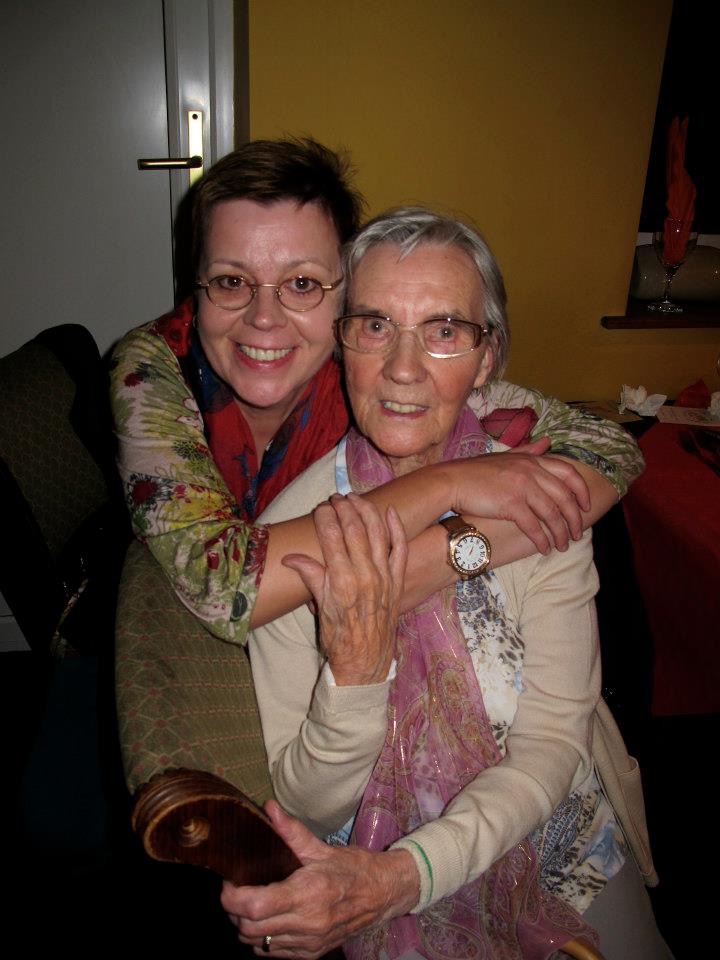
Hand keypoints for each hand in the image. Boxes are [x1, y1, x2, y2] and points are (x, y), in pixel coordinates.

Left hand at [222, 800, 418, 957]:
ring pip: (256, 944)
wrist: (383, 894)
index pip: (253, 906)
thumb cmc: (354, 868)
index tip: (230, 880)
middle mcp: (306, 923)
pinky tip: (269, 919)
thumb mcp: (322, 848)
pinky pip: (272, 953)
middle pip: (248, 929)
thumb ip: (291, 831)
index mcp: (307, 893)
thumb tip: (268, 808)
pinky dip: (262, 938)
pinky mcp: (310, 953)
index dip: (231, 896)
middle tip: (238, 889)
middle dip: (234, 910)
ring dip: (246, 926)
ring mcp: (308, 942)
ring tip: (251, 903)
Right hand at [281, 494, 406, 685]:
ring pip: (377, 533)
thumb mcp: (319, 608)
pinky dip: (396, 528)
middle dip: (343, 509)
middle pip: (354, 530)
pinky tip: (390, 512)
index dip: (325, 518)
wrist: (366, 662)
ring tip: (355, 498)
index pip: (332, 538)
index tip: (319, 509)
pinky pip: (400, 548)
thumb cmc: (338, 638)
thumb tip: (289, 558)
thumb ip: (310, 577)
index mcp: (341, 581)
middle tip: (335, 498)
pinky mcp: (397, 581)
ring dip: (366, 511)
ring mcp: (384, 577)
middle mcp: (365, 575)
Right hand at [450, 438, 589, 553]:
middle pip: (564, 497)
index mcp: (532, 460)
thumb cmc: (475, 471)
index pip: (568, 473)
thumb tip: (547, 442)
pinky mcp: (511, 504)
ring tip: (562, 546)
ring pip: (552, 514)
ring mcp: (522, 488)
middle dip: (574, 519)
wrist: (452, 481)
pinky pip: (534, 526)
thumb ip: (528, 451)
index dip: (582, 491)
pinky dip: (542, 540)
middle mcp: (531, 472)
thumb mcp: (504, 456)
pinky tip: (544, 548)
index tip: (586, 506)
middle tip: (576, 534)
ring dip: (560, 533)